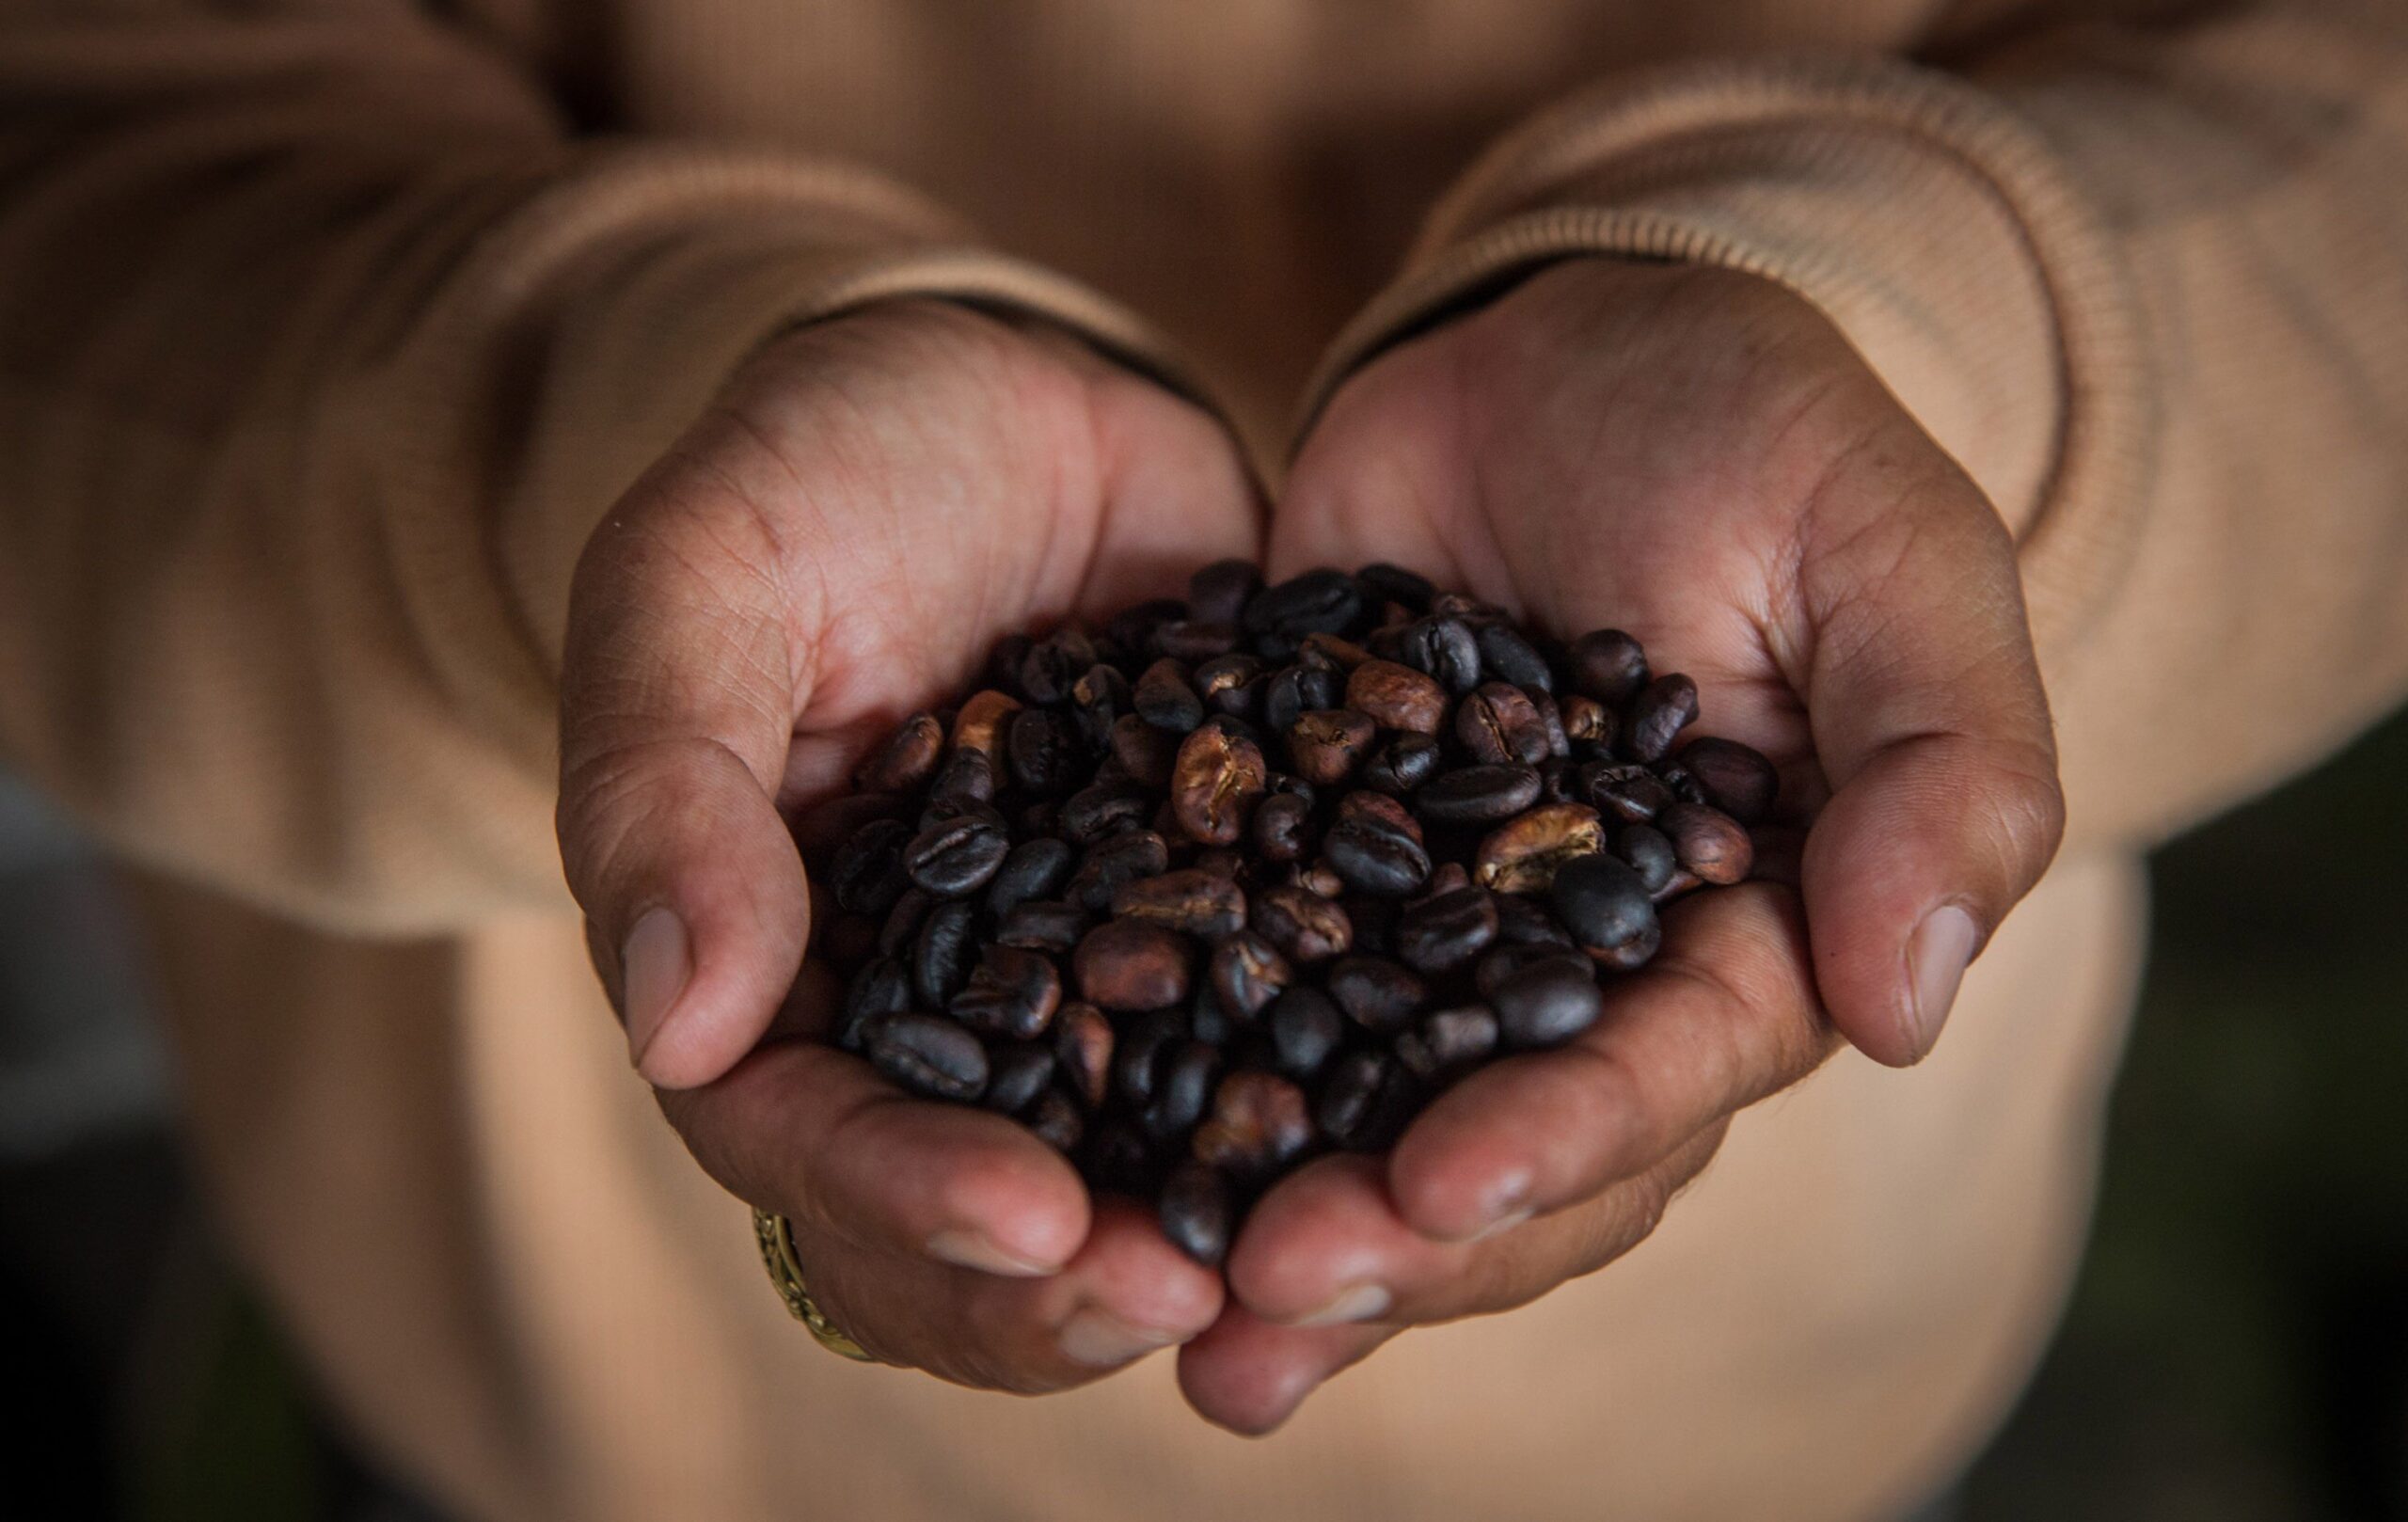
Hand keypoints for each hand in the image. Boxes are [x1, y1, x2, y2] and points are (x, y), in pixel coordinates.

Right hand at [556, 301, 1256, 1388]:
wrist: (1006, 386)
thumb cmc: (815, 472)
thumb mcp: (704, 586)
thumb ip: (668, 792)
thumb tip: (680, 1035)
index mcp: (774, 971)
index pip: (802, 1136)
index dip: (902, 1199)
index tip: (1032, 1225)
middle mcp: (936, 1015)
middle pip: (970, 1217)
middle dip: (1067, 1284)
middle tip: (1192, 1297)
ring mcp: (1089, 983)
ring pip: (1129, 1170)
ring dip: (1210, 1232)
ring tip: (1319, 1254)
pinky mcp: (1225, 921)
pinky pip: (1277, 1037)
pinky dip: (1343, 1094)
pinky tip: (1440, 1113)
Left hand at [1178, 261, 2064, 1431]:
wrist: (1568, 341)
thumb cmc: (1762, 433)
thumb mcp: (1889, 557)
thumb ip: (1942, 767)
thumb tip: (1907, 1007)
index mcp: (1744, 936)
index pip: (1666, 1072)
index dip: (1560, 1140)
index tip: (1442, 1184)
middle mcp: (1580, 974)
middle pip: (1501, 1145)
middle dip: (1395, 1230)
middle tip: (1262, 1289)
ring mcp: (1429, 933)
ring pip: (1362, 1111)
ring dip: (1276, 1216)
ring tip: (1168, 1312)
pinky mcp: (1298, 868)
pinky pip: (1234, 989)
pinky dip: (1169, 1077)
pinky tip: (1080, 1169)